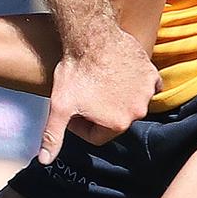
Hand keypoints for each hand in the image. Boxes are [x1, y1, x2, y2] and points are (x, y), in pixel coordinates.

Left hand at [38, 26, 159, 163]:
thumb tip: (44, 161)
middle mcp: (137, 111)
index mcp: (118, 124)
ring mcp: (147, 91)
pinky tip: (116, 72)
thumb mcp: (59, 106)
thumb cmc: (75, 71)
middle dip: (98, 111)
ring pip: (128, 102)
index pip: (96, 135)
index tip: (72, 108)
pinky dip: (133, 82)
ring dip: (115, 96)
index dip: (79, 124)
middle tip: (83, 93)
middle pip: (113, 119)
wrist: (91, 36)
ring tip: (97, 81)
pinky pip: (143, 85)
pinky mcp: (151, 73)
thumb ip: (53, 136)